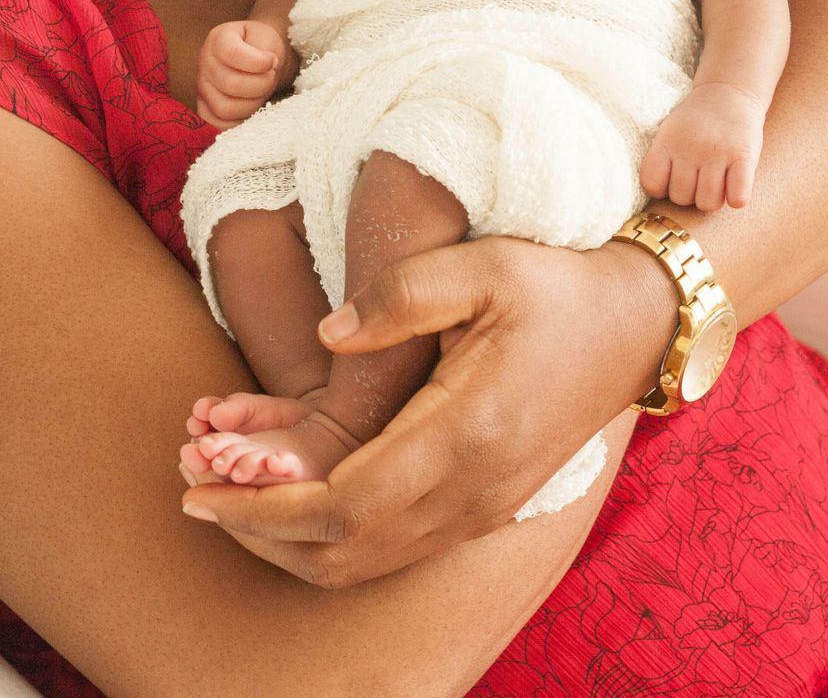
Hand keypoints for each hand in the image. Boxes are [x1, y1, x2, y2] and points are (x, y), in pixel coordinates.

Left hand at [180, 236, 671, 586]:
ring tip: (228, 496)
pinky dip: (330, 539)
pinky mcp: (484, 507)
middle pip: (342, 550)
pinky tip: (295, 500)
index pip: (342, 504)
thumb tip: (329, 333)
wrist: (636, 325)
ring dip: (287, 541)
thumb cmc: (557, 287)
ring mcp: (481, 509)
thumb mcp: (483, 266)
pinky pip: (391, 549)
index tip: (199, 486)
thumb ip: (401, 294)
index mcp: (464, 432)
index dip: (262, 508)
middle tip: (191, 490)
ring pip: (364, 561)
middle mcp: (471, 492)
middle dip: (256, 531)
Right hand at [196, 20, 287, 128]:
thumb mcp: (267, 37)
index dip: (258, 62)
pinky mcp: (205, 109)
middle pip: (231, 85)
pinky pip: (218, 125)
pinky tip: (250, 107)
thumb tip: (267, 68)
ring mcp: (201, 88)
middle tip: (270, 78)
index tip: (272, 61)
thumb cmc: (261, 46)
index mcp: (218, 40)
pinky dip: (239, 121)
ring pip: (225, 109)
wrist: (258, 59)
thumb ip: (266, 49)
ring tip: (260, 92)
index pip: (232, 54)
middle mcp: (204, 63)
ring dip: (252, 104)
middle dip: (260, 85)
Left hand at [640, 82, 765, 210]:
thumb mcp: (670, 130)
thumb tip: (658, 193)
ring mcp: (718, 152)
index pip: (652, 183)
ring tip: (715, 184)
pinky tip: (735, 188)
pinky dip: (736, 199)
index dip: (661, 189)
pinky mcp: (744, 156)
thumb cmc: (696, 121)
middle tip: (697, 180)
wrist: (729, 92)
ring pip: (707, 202)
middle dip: (688, 195)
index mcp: (667, 140)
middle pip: (680, 197)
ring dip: (711, 199)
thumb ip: (662, 157)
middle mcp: (691, 146)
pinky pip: (737, 197)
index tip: (671, 180)